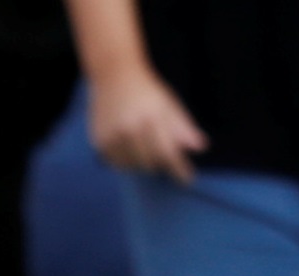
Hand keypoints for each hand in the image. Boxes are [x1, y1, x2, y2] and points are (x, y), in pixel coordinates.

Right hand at [89, 67, 207, 181]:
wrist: (114, 73)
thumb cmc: (147, 91)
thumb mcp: (169, 104)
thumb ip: (183, 126)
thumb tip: (200, 147)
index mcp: (150, 117)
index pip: (167, 152)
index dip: (178, 170)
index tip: (187, 179)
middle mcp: (129, 127)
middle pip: (150, 163)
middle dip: (161, 163)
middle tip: (164, 155)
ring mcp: (112, 134)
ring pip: (133, 166)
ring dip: (143, 163)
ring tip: (145, 148)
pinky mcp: (99, 139)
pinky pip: (116, 163)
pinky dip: (125, 161)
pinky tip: (130, 148)